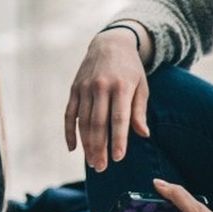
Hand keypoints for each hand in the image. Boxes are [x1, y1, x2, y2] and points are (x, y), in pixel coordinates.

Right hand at [66, 27, 149, 171]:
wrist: (110, 43)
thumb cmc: (130, 69)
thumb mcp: (141, 86)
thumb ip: (139, 110)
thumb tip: (143, 134)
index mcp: (121, 86)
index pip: (119, 118)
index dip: (118, 139)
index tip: (118, 158)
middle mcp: (101, 87)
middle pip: (99, 123)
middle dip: (99, 148)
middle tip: (101, 168)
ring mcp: (85, 88)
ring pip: (84, 122)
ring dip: (86, 144)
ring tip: (91, 162)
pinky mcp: (74, 89)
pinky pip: (69, 115)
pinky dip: (70, 132)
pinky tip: (73, 148)